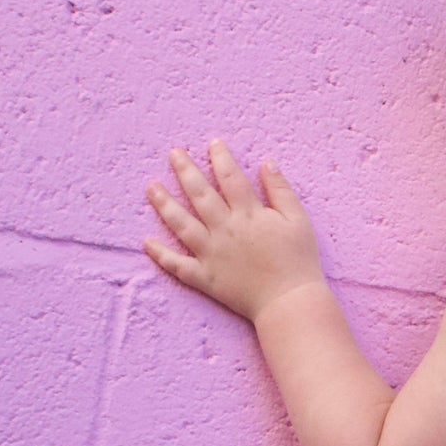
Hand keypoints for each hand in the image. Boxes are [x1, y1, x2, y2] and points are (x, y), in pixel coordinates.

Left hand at [143, 142, 322, 321]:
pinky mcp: (206, 278)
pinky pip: (178, 265)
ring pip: (182, 224)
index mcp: (249, 214)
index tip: (213, 143)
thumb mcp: (298, 219)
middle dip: (186, 171)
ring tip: (151, 187)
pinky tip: (147, 242)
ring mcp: (211, 254)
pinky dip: (161, 254)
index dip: (221, 158)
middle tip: (173, 153)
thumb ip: (281, 190)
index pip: (230, 178)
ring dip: (165, 205)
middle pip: (200, 194)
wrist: (289, 302)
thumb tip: (267, 163)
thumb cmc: (298, 260)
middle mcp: (225, 230)